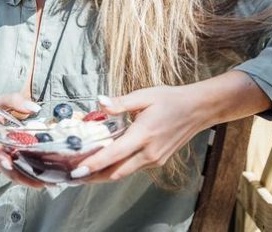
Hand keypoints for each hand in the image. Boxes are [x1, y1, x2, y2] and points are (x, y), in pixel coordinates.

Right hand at [0, 93, 45, 187]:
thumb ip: (13, 101)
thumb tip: (34, 108)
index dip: (0, 157)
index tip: (8, 163)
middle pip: (6, 169)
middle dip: (22, 177)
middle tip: (41, 182)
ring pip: (13, 175)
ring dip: (29, 181)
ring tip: (49, 182)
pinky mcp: (2, 168)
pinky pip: (15, 174)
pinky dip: (28, 178)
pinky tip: (44, 179)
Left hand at [70, 86, 210, 182]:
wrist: (198, 109)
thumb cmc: (171, 100)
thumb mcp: (145, 95)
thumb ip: (120, 102)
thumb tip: (100, 102)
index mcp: (144, 134)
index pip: (114, 154)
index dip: (94, 163)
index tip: (78, 170)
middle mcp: (150, 152)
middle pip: (116, 172)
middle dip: (94, 176)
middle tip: (74, 176)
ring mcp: (155, 159)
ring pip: (124, 172)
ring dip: (104, 174)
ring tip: (85, 173)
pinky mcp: (158, 160)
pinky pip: (133, 168)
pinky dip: (117, 169)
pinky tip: (106, 164)